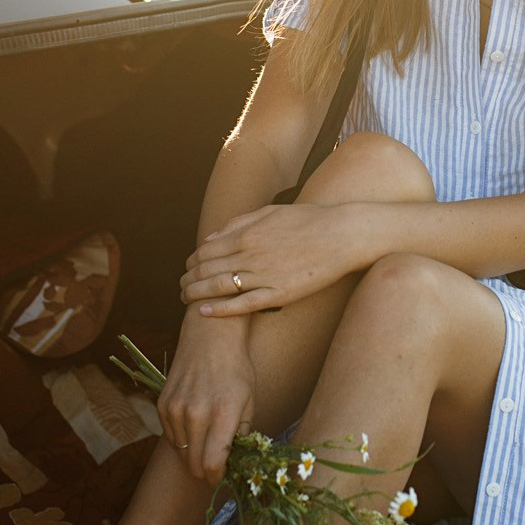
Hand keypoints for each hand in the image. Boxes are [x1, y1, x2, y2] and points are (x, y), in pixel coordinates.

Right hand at [157, 310, 255, 486]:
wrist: (209, 337)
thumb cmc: (236, 368)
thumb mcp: (249, 400)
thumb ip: (243, 434)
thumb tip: (237, 462)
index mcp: (223, 412)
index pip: (213, 463)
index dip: (217, 478)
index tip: (221, 478)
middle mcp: (196, 413)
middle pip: (194, 464)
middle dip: (205, 471)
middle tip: (215, 466)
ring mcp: (176, 409)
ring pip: (181, 453)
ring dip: (192, 456)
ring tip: (206, 445)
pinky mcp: (162, 405)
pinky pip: (170, 437)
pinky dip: (181, 440)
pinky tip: (194, 428)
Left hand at [181, 201, 369, 316]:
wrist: (343, 234)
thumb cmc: (308, 220)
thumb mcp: (270, 212)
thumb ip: (238, 224)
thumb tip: (211, 238)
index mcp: (246, 234)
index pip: (206, 251)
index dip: (192, 261)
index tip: (188, 268)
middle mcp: (250, 254)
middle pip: (207, 270)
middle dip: (188, 279)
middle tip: (181, 287)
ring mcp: (264, 275)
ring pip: (219, 287)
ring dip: (196, 294)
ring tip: (185, 299)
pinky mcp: (279, 293)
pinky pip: (243, 305)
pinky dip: (220, 309)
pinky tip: (203, 311)